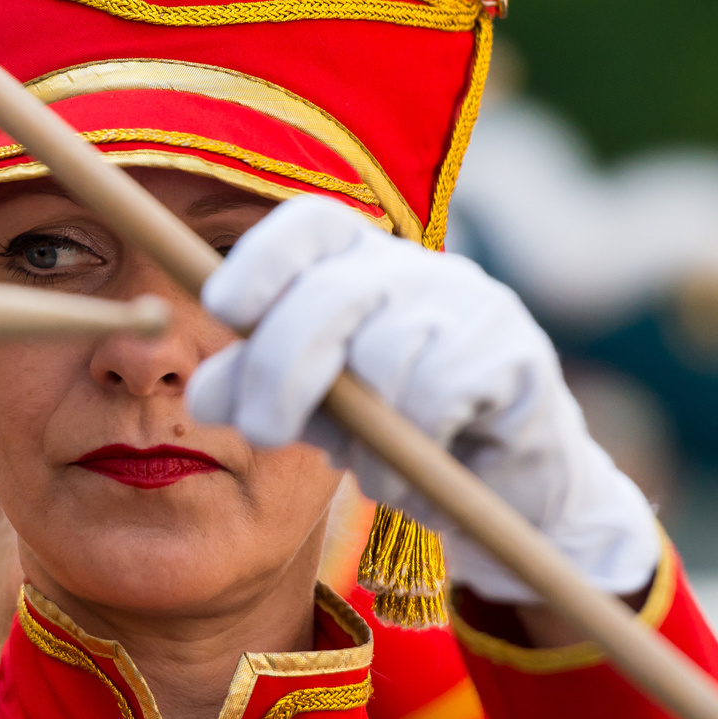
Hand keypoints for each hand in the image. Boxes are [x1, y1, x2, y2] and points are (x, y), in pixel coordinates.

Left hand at [187, 195, 660, 603]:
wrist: (507, 493)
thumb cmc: (398, 439)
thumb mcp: (314, 415)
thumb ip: (259, 393)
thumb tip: (199, 393)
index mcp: (358, 267)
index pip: (308, 225)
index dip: (261, 260)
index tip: (224, 308)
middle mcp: (417, 269)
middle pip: (330, 293)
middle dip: (281, 366)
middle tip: (262, 431)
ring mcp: (473, 304)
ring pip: (387, 353)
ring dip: (367, 435)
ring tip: (380, 472)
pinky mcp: (518, 351)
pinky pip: (440, 394)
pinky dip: (419, 446)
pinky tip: (432, 464)